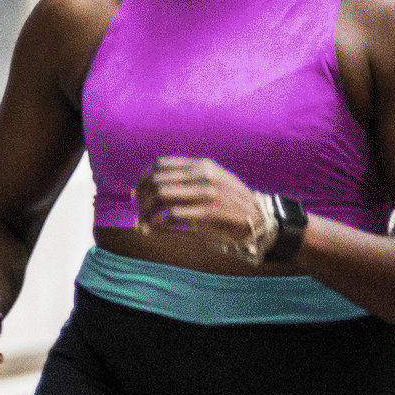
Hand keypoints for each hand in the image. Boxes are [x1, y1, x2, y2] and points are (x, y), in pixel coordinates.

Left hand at [134, 156, 267, 256]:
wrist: (258, 218)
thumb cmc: (229, 202)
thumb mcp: (211, 181)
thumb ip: (187, 180)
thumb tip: (151, 189)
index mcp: (201, 165)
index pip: (161, 165)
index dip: (143, 179)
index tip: (136, 194)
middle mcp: (203, 174)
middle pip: (157, 180)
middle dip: (142, 198)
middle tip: (139, 213)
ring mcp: (207, 191)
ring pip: (161, 195)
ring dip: (147, 212)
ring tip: (143, 224)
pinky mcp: (209, 211)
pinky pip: (173, 215)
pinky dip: (158, 223)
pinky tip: (156, 230)